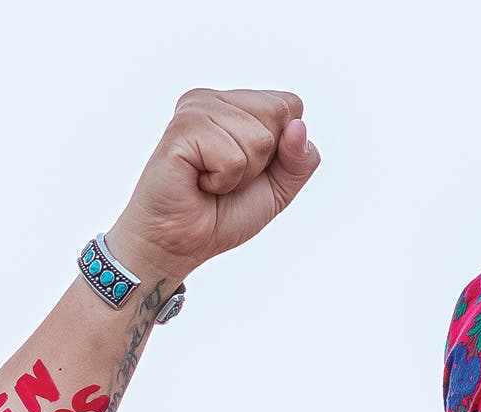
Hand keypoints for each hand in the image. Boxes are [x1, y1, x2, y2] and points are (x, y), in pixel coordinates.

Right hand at [104, 88, 319, 283]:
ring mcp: (195, 110)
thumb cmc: (221, 214)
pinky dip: (222, 181)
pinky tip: (197, 183)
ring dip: (241, 174)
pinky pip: (232, 157)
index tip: (247, 168)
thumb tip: (298, 127)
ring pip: (259, 138)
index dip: (282, 147)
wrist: (179, 243)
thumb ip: (301, 159)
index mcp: (235, 104)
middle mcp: (213, 99)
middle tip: (226, 176)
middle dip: (263, 159)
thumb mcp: (279, 188)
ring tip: (210, 181)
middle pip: (279, 113)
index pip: (290, 104)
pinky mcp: (181, 130)